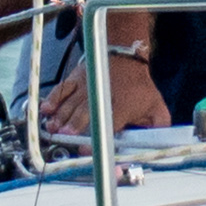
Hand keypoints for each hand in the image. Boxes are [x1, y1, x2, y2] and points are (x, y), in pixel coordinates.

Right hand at [42, 54, 169, 135]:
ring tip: (53, 129)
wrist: (126, 56)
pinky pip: (62, 89)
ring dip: (61, 117)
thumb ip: (159, 127)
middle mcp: (102, 95)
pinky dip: (53, 99)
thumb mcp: (157, 107)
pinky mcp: (76, 79)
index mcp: (123, 106)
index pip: (109, 122)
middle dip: (74, 126)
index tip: (85, 149)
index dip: (98, 137)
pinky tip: (45, 110)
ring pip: (71, 103)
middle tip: (65, 137)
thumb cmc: (140, 88)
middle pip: (86, 112)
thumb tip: (159, 145)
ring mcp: (87, 86)